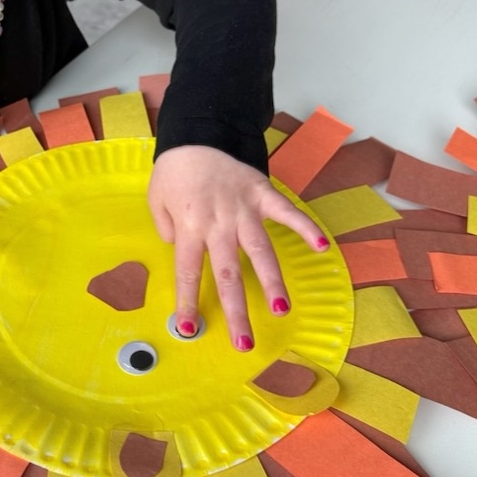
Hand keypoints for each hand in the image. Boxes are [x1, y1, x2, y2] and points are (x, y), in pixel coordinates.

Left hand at [148, 145, 329, 349]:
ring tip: (280, 309)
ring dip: (271, 281)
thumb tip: (182, 252)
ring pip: (260, 251)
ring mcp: (243, 209)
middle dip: (236, 311)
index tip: (191, 328)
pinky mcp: (262, 193)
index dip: (189, 301)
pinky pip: (286, 212)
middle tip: (244, 342)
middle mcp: (218, 222)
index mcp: (189, 226)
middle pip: (228, 273)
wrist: (196, 134)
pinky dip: (304, 227)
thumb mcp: (156, 201)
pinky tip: (320, 247)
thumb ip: (167, 231)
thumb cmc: (174, 172)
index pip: (189, 271)